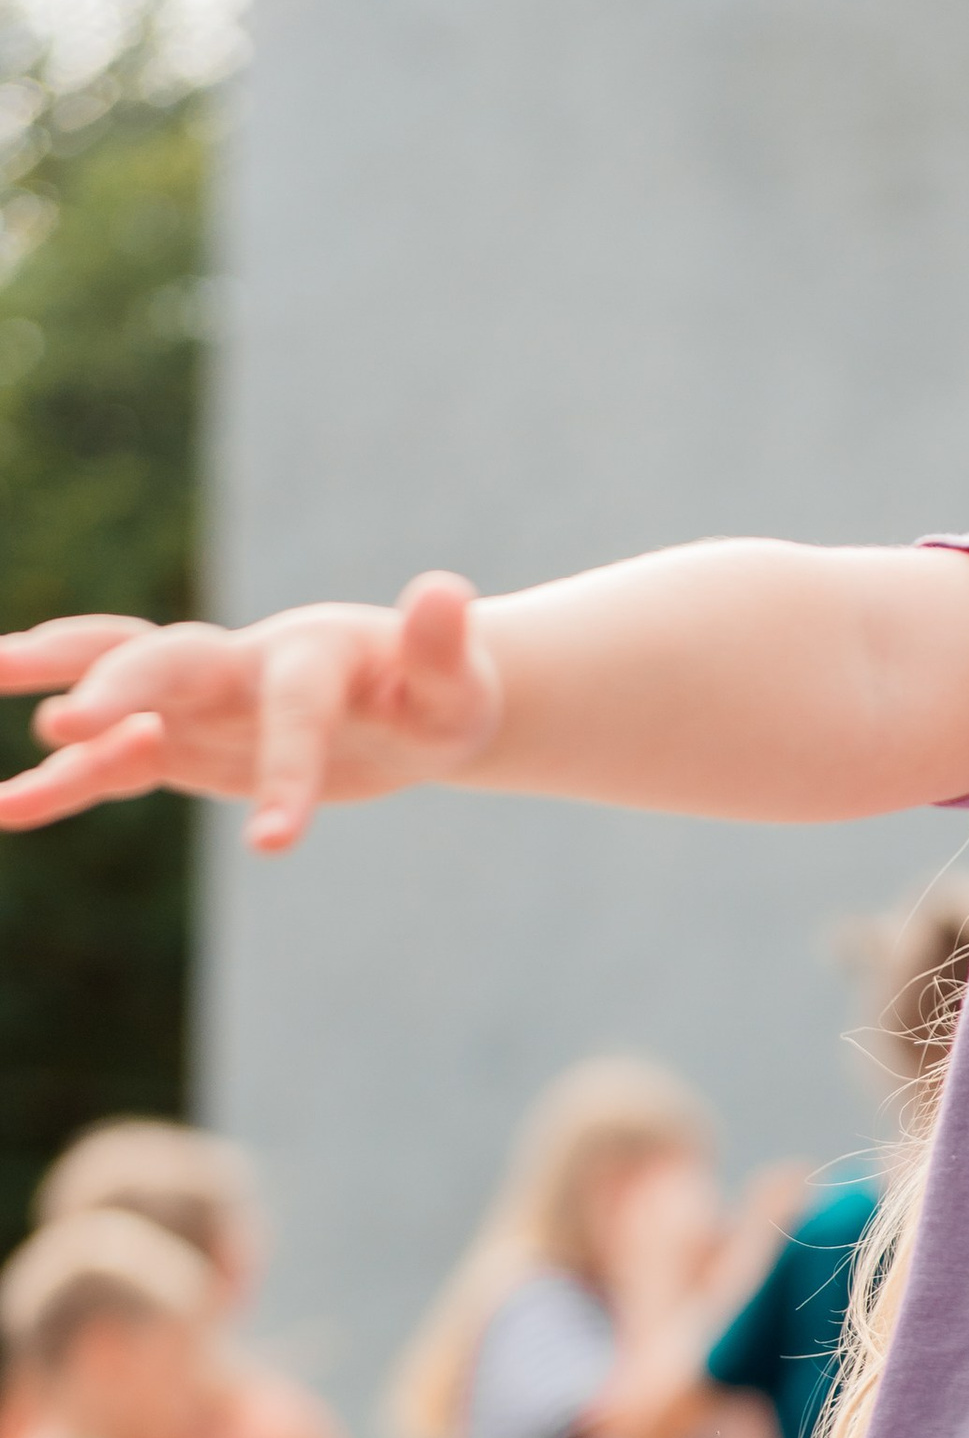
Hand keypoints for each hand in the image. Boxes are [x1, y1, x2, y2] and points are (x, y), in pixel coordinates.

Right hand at [0, 571, 500, 853]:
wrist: (403, 699)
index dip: (286, 769)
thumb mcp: (455, 691)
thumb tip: (444, 592)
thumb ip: (443, 651)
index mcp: (311, 657)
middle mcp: (240, 665)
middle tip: (67, 721)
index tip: (275, 845)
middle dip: (122, 688)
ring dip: (51, 680)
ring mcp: (201, 700)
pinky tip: (2, 809)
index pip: (291, 707)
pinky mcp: (179, 742)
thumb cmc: (435, 697)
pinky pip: (109, 764)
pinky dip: (58, 783)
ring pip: (115, 680)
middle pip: (169, 660)